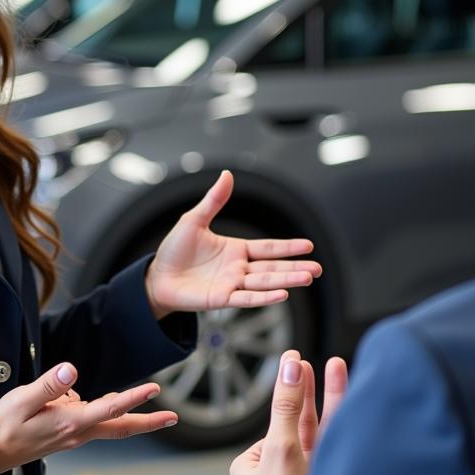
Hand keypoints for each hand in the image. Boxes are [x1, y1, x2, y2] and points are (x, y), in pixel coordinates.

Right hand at [0, 361, 176, 474]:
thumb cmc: (4, 426)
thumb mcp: (20, 400)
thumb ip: (47, 385)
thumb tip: (71, 369)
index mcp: (69, 423)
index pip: (108, 409)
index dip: (133, 398)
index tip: (154, 390)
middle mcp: (77, 432)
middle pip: (120, 426)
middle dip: (148, 421)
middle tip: (174, 418)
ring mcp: (74, 435)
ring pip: (106, 420)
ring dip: (124, 411)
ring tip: (135, 396)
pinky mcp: (68, 433)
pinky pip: (89, 416)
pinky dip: (94, 406)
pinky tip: (70, 396)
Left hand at [144, 170, 321, 318]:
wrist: (157, 276)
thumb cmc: (174, 250)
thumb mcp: (194, 220)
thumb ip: (214, 200)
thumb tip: (227, 174)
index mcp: (236, 250)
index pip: (268, 248)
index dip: (288, 247)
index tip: (309, 246)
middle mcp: (238, 269)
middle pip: (273, 267)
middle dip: (295, 267)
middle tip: (318, 269)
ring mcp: (232, 284)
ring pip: (265, 282)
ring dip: (286, 281)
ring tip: (307, 278)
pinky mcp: (222, 299)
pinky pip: (247, 298)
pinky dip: (264, 297)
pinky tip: (282, 294)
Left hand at [230, 350, 348, 474]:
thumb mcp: (280, 445)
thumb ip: (287, 405)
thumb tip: (290, 366)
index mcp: (254, 463)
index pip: (278, 417)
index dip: (291, 388)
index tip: (296, 360)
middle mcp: (278, 469)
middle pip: (300, 421)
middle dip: (310, 390)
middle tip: (313, 362)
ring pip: (319, 432)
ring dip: (329, 400)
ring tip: (336, 367)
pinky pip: (332, 447)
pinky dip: (341, 425)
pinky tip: (352, 405)